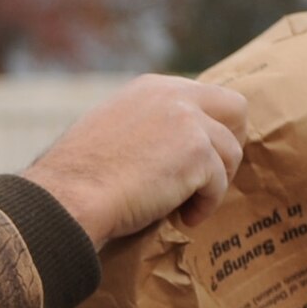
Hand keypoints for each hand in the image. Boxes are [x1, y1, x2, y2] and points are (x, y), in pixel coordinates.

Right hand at [22, 75, 247, 248]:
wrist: (70, 195)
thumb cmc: (79, 177)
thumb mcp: (110, 130)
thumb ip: (144, 127)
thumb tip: (165, 148)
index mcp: (151, 88)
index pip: (201, 96)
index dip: (207, 128)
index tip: (197, 157)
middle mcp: (174, 96)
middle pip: (235, 108)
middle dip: (232, 142)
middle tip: (215, 175)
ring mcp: (189, 122)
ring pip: (231, 152)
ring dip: (215, 184)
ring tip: (187, 206)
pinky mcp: (197, 154)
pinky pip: (220, 184)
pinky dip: (205, 206)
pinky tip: (184, 219)